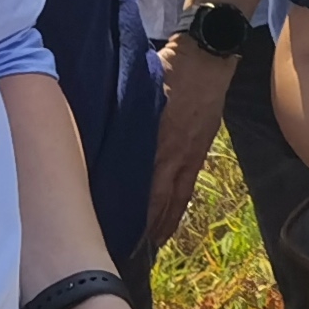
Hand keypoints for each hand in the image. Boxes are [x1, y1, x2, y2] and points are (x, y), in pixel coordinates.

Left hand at [134, 37, 232, 273]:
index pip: (143, 190)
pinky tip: (171, 221)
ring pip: (176, 201)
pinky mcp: (200, 151)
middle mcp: (174, 155)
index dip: (132, 215)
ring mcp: (190, 155)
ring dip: (164, 226)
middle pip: (159, 203)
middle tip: (129, 252)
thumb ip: (124, 120)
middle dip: (146, 231)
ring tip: (151, 247)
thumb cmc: (167, 67)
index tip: (115, 233)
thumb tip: (101, 140)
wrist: (208, 56)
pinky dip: (178, 209)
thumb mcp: (138, 92)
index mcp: (157, 142)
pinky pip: (187, 189)